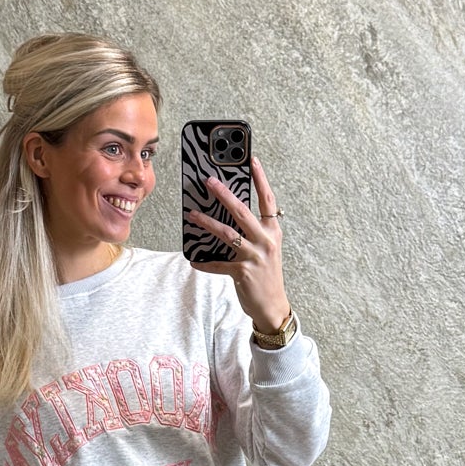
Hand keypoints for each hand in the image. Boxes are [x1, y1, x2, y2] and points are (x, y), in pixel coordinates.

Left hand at [185, 155, 290, 334]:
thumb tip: (229, 215)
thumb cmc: (266, 274)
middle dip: (224, 194)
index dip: (260, 179)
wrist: (272, 306)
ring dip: (207, 223)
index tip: (252, 160)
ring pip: (227, 233)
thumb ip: (253, 231)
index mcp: (273, 232)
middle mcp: (266, 241)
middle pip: (242, 212)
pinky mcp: (242, 272)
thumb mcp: (266, 249)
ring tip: (192, 215)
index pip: (268, 200)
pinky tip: (194, 260)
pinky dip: (204, 263)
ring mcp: (254, 256)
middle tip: (209, 181)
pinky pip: (218, 264)